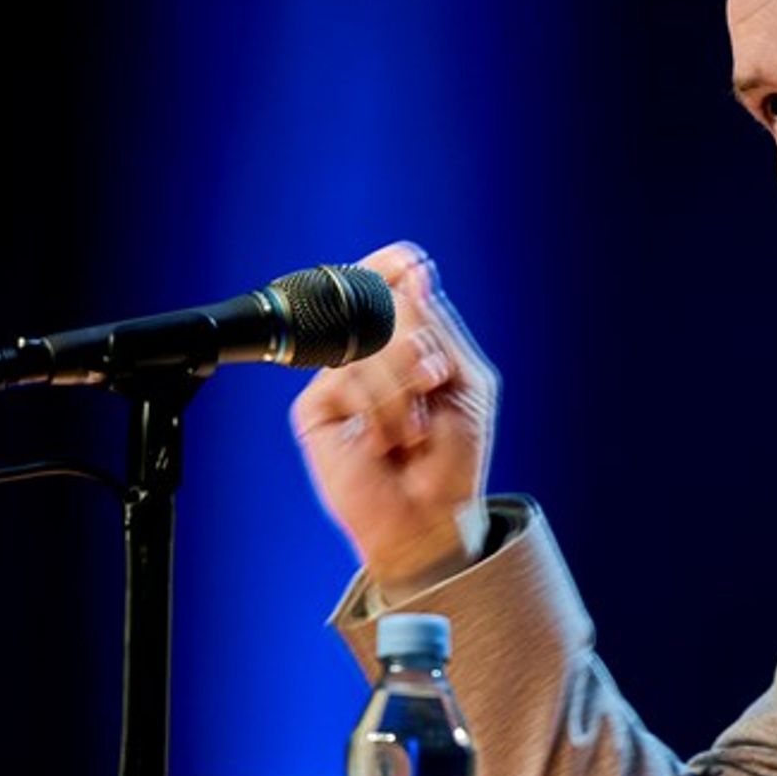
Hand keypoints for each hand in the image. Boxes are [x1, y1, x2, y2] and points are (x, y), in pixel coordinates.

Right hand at [291, 241, 498, 599]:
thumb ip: (437, 326)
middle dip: (417, 348)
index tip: (408, 259)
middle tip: (432, 383)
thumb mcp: (463, 381)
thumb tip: (416, 269)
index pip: (388, 284)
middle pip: (382, 309)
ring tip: (413, 432)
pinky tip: (384, 444)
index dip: (392, 265)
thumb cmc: (453, 456)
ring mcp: (338, 380)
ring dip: (403, 393)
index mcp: (405, 342)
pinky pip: (345, 381)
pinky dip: (378, 413)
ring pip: (366, 348)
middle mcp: (367, 355)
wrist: (432, 516)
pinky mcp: (314, 410)